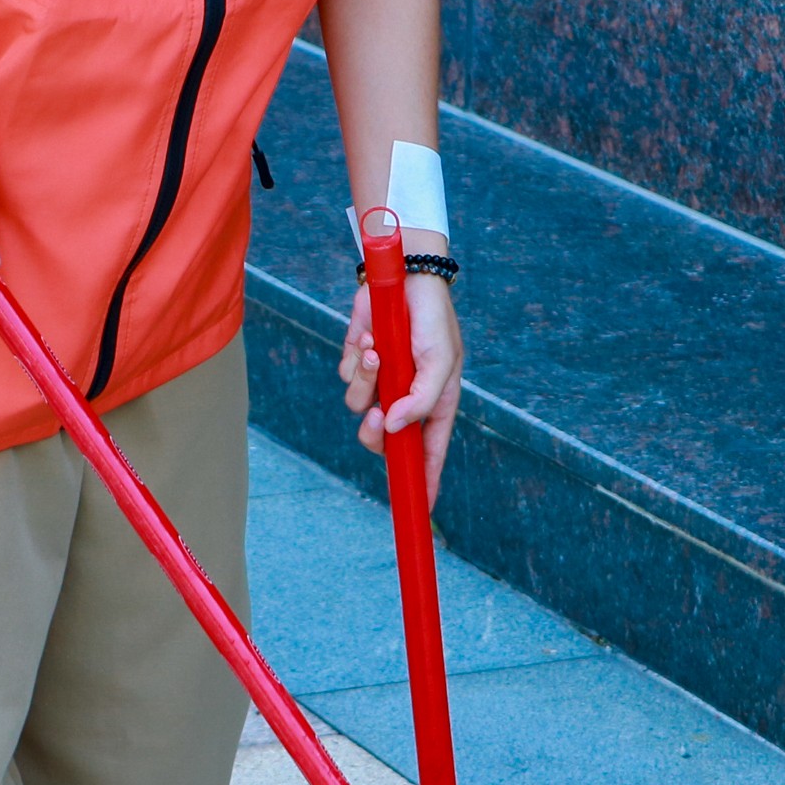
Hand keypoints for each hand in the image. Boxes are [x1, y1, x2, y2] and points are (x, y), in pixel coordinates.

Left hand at [339, 268, 462, 496]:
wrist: (402, 276)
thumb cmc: (432, 320)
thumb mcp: (439, 362)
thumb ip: (420, 401)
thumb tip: (393, 428)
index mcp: (432, 404)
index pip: (426, 454)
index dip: (422, 481)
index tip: (419, 508)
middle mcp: (403, 398)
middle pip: (380, 440)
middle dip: (373, 432)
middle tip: (376, 414)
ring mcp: (379, 380)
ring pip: (357, 407)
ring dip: (365, 380)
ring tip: (377, 351)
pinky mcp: (357, 360)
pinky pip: (345, 377)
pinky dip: (354, 359)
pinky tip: (368, 336)